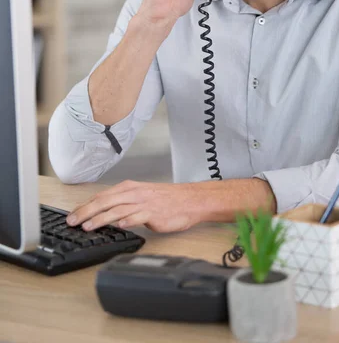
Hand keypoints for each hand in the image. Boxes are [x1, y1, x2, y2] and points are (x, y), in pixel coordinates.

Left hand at [66, 180, 201, 232]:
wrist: (190, 200)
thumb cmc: (166, 199)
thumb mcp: (142, 195)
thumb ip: (123, 202)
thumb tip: (103, 212)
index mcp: (129, 188)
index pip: (102, 196)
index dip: (85, 205)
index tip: (71, 214)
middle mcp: (134, 194)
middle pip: (105, 202)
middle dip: (86, 212)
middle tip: (72, 222)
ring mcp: (144, 204)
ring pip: (118, 210)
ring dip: (101, 218)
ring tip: (88, 226)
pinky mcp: (154, 214)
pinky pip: (138, 217)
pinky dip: (127, 221)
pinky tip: (119, 226)